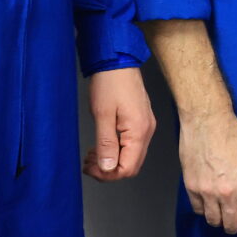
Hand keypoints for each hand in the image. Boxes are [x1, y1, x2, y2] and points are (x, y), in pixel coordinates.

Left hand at [84, 66, 154, 181]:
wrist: (117, 61)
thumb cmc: (109, 83)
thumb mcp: (102, 115)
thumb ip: (106, 144)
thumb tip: (108, 168)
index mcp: (139, 131)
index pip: (128, 168)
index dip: (108, 174)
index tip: (90, 168)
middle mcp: (147, 131)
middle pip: (132, 165)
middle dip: (109, 170)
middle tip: (88, 164)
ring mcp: (146, 126)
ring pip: (132, 156)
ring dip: (112, 161)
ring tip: (92, 155)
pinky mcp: (141, 121)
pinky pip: (132, 145)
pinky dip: (117, 150)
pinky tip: (103, 145)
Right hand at [179, 108, 236, 234]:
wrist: (207, 122)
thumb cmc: (232, 136)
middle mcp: (227, 193)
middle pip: (230, 225)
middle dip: (234, 227)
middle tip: (234, 224)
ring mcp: (208, 192)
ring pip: (213, 221)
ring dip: (218, 220)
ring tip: (221, 215)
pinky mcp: (192, 187)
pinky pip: (198, 210)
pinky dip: (203, 210)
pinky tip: (208, 203)